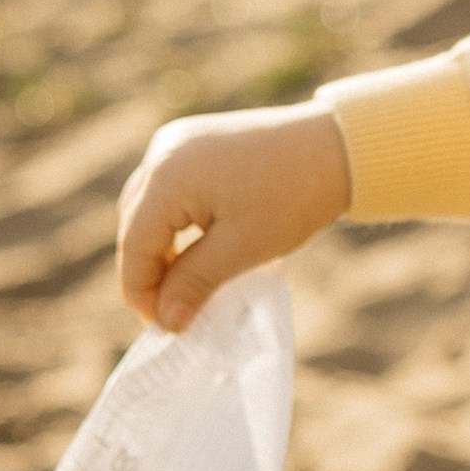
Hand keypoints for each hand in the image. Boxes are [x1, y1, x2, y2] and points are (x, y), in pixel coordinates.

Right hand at [116, 103, 351, 329]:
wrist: (336, 147)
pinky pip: (166, 191)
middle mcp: (161, 152)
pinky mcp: (194, 143)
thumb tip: (164, 321)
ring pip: (147, 208)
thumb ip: (194, 283)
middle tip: (172, 314)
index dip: (141, 291)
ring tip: (183, 288)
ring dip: (159, 249)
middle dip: (148, 272)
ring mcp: (176, 143)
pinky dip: (173, 225)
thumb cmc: (291, 198)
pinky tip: (193, 251)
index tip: (163, 327)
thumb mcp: (241, 249)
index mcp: (167, 176)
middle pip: (134, 224)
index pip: (134, 243)